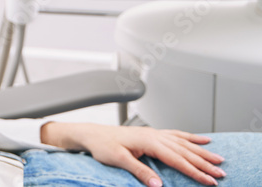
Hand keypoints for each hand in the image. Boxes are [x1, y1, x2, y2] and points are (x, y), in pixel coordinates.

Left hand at [41, 122, 225, 186]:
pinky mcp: (152, 134)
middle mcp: (154, 135)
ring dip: (202, 152)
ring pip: (183, 142)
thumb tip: (157, 184)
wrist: (92, 134)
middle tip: (222, 174)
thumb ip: (139, 171)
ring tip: (219, 159)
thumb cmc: (102, 146)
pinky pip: (176, 135)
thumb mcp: (118, 160)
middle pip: (184, 150)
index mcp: (147, 141)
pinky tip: (202, 140)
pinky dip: (191, 138)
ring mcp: (154, 133)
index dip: (195, 171)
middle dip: (204, 163)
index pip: (176, 159)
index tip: (210, 181)